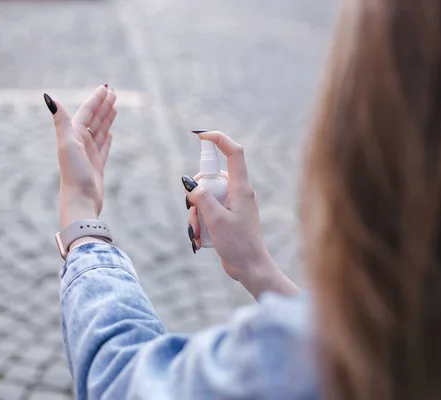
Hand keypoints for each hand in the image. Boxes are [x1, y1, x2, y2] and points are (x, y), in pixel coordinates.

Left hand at [44, 86, 116, 227]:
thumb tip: (49, 98)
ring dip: (107, 119)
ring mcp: (89, 154)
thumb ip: (61, 120)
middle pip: (94, 119)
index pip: (87, 112)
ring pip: (100, 131)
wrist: (80, 200)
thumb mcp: (67, 144)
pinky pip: (103, 147)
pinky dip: (107, 138)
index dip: (96, 99)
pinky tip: (110, 133)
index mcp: (73, 135)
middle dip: (103, 106)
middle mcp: (80, 142)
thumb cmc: (73, 173)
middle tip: (114, 93)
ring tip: (115, 107)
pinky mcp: (97, 165)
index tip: (106, 88)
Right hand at [184, 131, 298, 298]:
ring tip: (197, 232)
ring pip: (206, 196)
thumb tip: (189, 182)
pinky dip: (201, 222)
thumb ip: (201, 197)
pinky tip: (200, 240)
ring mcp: (234, 204)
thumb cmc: (239, 244)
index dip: (218, 139)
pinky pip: (209, 210)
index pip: (233, 152)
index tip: (200, 135)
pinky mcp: (228, 216)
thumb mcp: (215, 219)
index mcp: (241, 188)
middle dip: (196, 193)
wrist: (251, 268)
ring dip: (196, 213)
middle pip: (211, 177)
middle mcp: (239, 192)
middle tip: (192, 210)